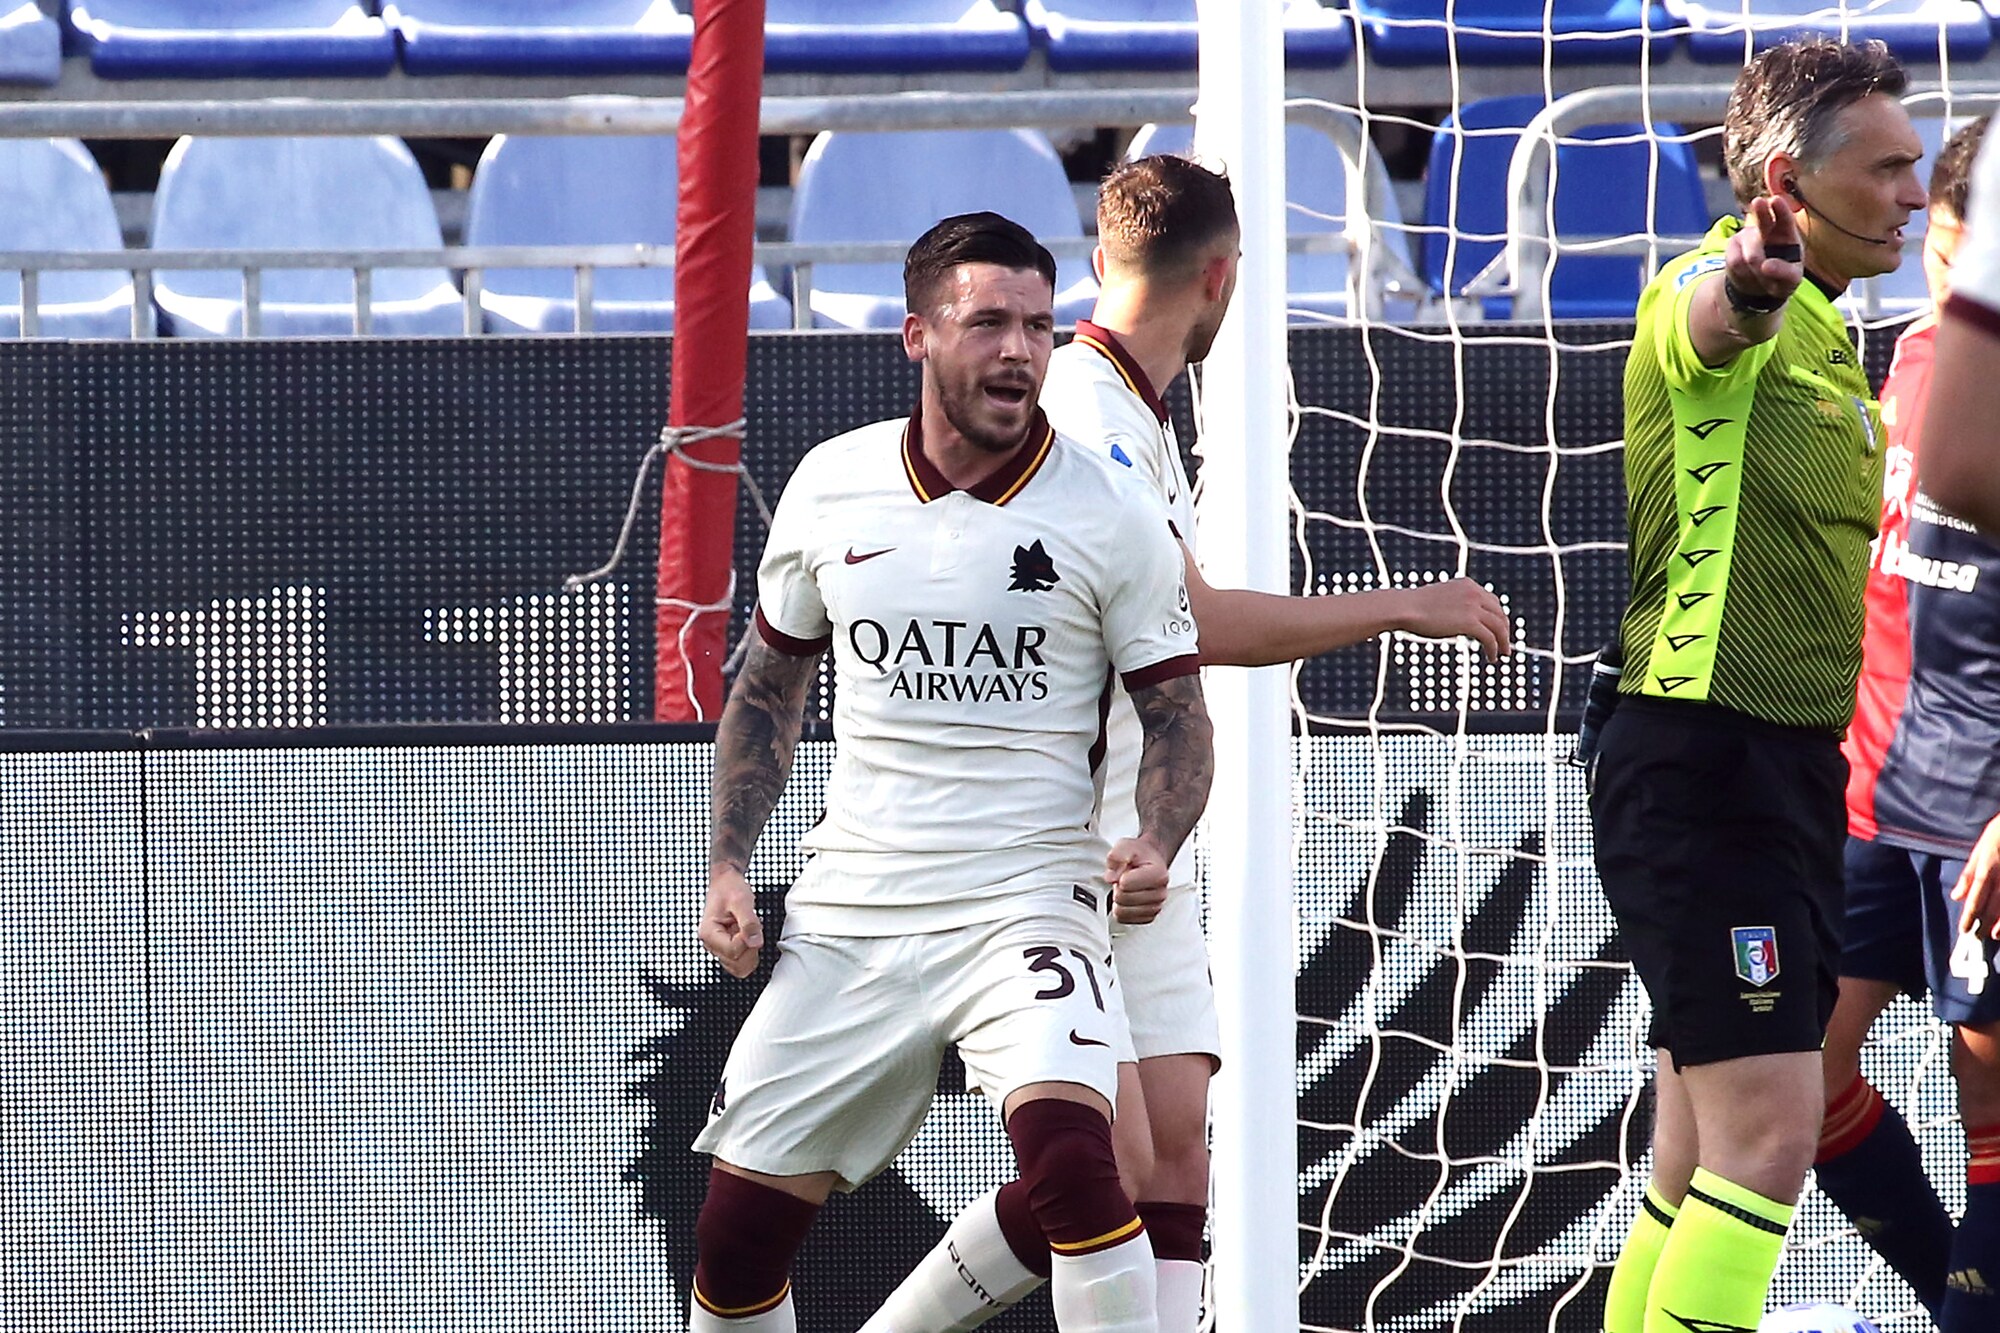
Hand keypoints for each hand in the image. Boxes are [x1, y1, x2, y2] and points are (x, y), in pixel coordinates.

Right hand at [699, 864, 764, 977]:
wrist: (726, 883)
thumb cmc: (729, 888)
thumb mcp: (742, 900)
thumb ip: (749, 922)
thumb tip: (755, 942)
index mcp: (708, 933)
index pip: (733, 951)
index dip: (747, 940)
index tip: (750, 926)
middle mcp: (711, 944)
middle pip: (736, 965)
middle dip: (750, 949)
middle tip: (751, 929)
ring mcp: (719, 948)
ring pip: (739, 968)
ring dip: (750, 952)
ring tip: (748, 932)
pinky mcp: (727, 949)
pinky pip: (741, 963)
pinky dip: (749, 953)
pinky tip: (747, 937)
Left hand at [1106, 836, 1169, 924]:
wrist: (1150, 862)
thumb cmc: (1139, 855)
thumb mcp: (1125, 846)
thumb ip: (1117, 856)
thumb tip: (1112, 876)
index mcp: (1158, 874)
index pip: (1125, 884)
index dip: (1118, 876)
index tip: (1125, 870)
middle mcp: (1161, 893)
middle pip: (1122, 898)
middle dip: (1118, 887)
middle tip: (1125, 878)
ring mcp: (1156, 907)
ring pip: (1122, 912)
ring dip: (1119, 900)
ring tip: (1127, 888)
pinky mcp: (1148, 917)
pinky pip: (1124, 919)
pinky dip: (1122, 909)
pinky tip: (1128, 898)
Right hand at [1396, 578, 1512, 661]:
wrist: (1405, 608)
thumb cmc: (1414, 607)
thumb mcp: (1440, 599)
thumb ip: (1454, 605)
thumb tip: (1458, 620)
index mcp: (1467, 585)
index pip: (1492, 601)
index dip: (1498, 617)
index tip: (1497, 630)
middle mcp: (1474, 593)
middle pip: (1500, 614)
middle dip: (1504, 631)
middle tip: (1504, 645)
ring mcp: (1473, 607)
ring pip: (1499, 627)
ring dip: (1503, 642)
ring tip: (1501, 654)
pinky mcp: (1470, 622)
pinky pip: (1490, 638)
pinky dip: (1494, 649)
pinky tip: (1491, 657)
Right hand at [1724, 193, 1804, 308]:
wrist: (1756, 285)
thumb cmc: (1779, 278)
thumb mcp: (1790, 279)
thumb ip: (1785, 273)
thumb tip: (1765, 266)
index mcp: (1786, 232)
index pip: (1785, 219)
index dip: (1781, 209)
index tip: (1775, 200)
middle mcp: (1766, 229)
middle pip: (1763, 219)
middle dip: (1761, 211)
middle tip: (1758, 201)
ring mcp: (1747, 236)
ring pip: (1749, 255)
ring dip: (1756, 271)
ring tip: (1761, 277)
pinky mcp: (1731, 246)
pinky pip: (1736, 263)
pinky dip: (1743, 274)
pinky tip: (1748, 274)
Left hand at [1953, 812, 1999, 939]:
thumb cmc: (1999, 833)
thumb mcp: (1980, 848)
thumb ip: (1969, 874)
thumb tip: (1957, 895)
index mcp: (1988, 867)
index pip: (1976, 896)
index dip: (1969, 914)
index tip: (1964, 929)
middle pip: (1994, 904)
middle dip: (1984, 922)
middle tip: (1976, 937)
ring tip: (1995, 935)